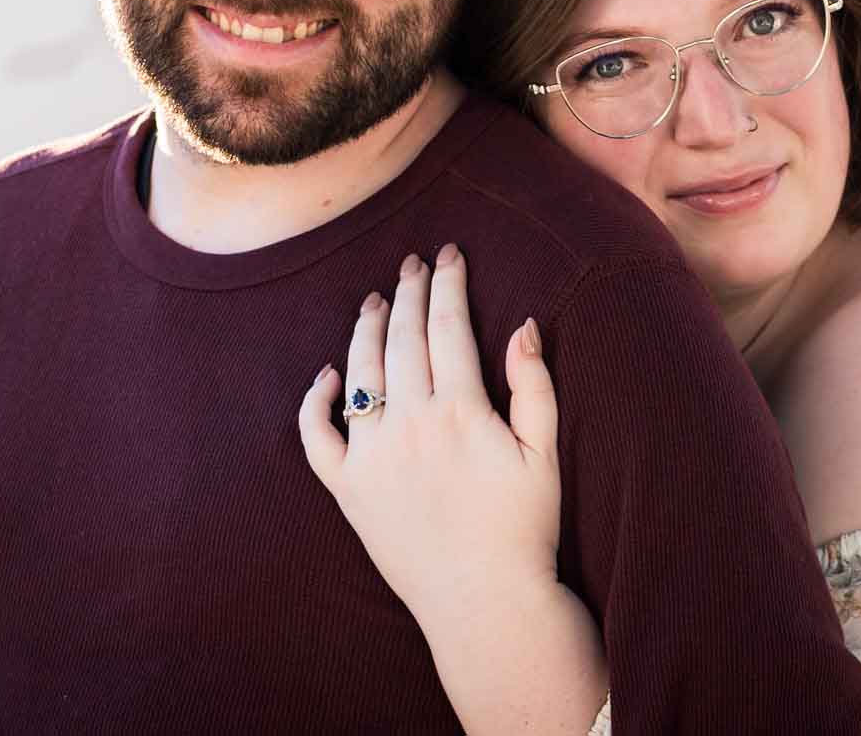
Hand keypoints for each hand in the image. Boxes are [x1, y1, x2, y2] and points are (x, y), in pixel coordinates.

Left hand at [299, 243, 561, 635]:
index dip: (448, 284)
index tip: (450, 256)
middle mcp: (409, 425)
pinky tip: (326, 376)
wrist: (484, 604)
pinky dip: (316, 402)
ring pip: (360, 372)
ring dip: (366, 329)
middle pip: (403, 338)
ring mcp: (372, 457)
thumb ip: (533, 385)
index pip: (448, 326)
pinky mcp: (348, 489)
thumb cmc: (524, 529)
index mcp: (460, 411)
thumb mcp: (544, 454)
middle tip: (413, 264)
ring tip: (376, 300)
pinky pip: (317, 437)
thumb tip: (522, 325)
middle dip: (409, 292)